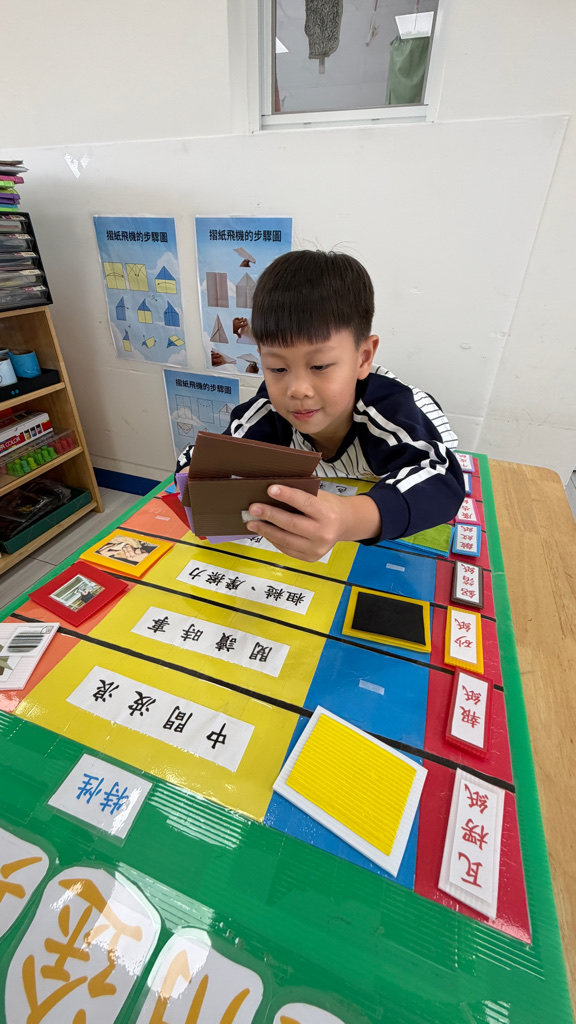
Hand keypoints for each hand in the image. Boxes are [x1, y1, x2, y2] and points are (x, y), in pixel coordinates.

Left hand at [246, 485, 380, 561]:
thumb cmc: (327, 506)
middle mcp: (324, 533)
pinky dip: (273, 539)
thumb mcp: (320, 495)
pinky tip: (264, 531)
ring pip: (285, 540)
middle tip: (253, 508)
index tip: (270, 489)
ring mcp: (317, 549)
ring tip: (252, 522)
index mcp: (328, 514)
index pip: (305, 503)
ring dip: (266, 530)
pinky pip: (286, 549)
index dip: (287, 496)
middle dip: (269, 515)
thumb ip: (301, 494)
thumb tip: (272, 491)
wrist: (343, 524)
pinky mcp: (310, 557)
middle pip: (291, 524)